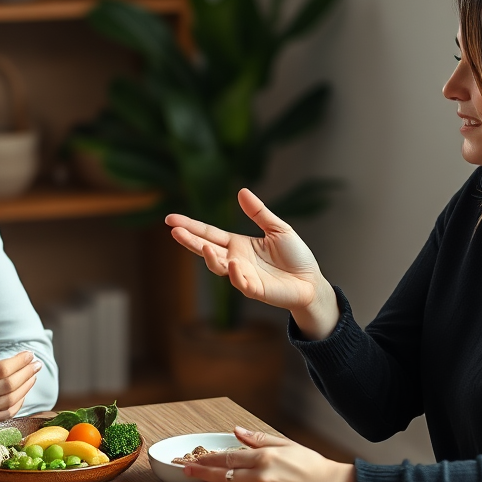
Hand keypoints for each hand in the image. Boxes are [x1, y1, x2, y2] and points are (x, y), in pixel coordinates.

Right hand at [0, 331, 41, 426]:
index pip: (2, 369)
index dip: (20, 361)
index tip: (30, 354)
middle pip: (9, 385)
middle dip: (27, 372)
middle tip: (37, 363)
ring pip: (10, 401)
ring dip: (27, 387)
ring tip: (33, 375)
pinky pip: (5, 414)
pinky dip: (18, 403)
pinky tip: (23, 391)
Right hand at [166, 188, 339, 338]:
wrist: (311, 281)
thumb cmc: (295, 257)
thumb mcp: (278, 228)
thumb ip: (259, 213)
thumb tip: (241, 191)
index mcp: (238, 244)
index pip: (208, 233)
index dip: (190, 226)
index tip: (170, 219)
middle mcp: (235, 259)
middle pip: (206, 249)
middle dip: (190, 241)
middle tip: (174, 231)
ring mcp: (242, 276)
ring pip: (219, 267)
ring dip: (209, 258)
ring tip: (203, 247)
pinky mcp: (255, 290)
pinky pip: (241, 283)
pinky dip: (235, 275)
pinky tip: (232, 264)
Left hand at [183, 425, 355, 481]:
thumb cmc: (310, 463)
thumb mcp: (284, 444)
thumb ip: (257, 439)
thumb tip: (235, 431)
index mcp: (264, 458)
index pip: (228, 459)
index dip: (208, 460)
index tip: (194, 460)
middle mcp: (261, 477)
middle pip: (223, 477)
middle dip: (201, 475)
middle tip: (185, 473)